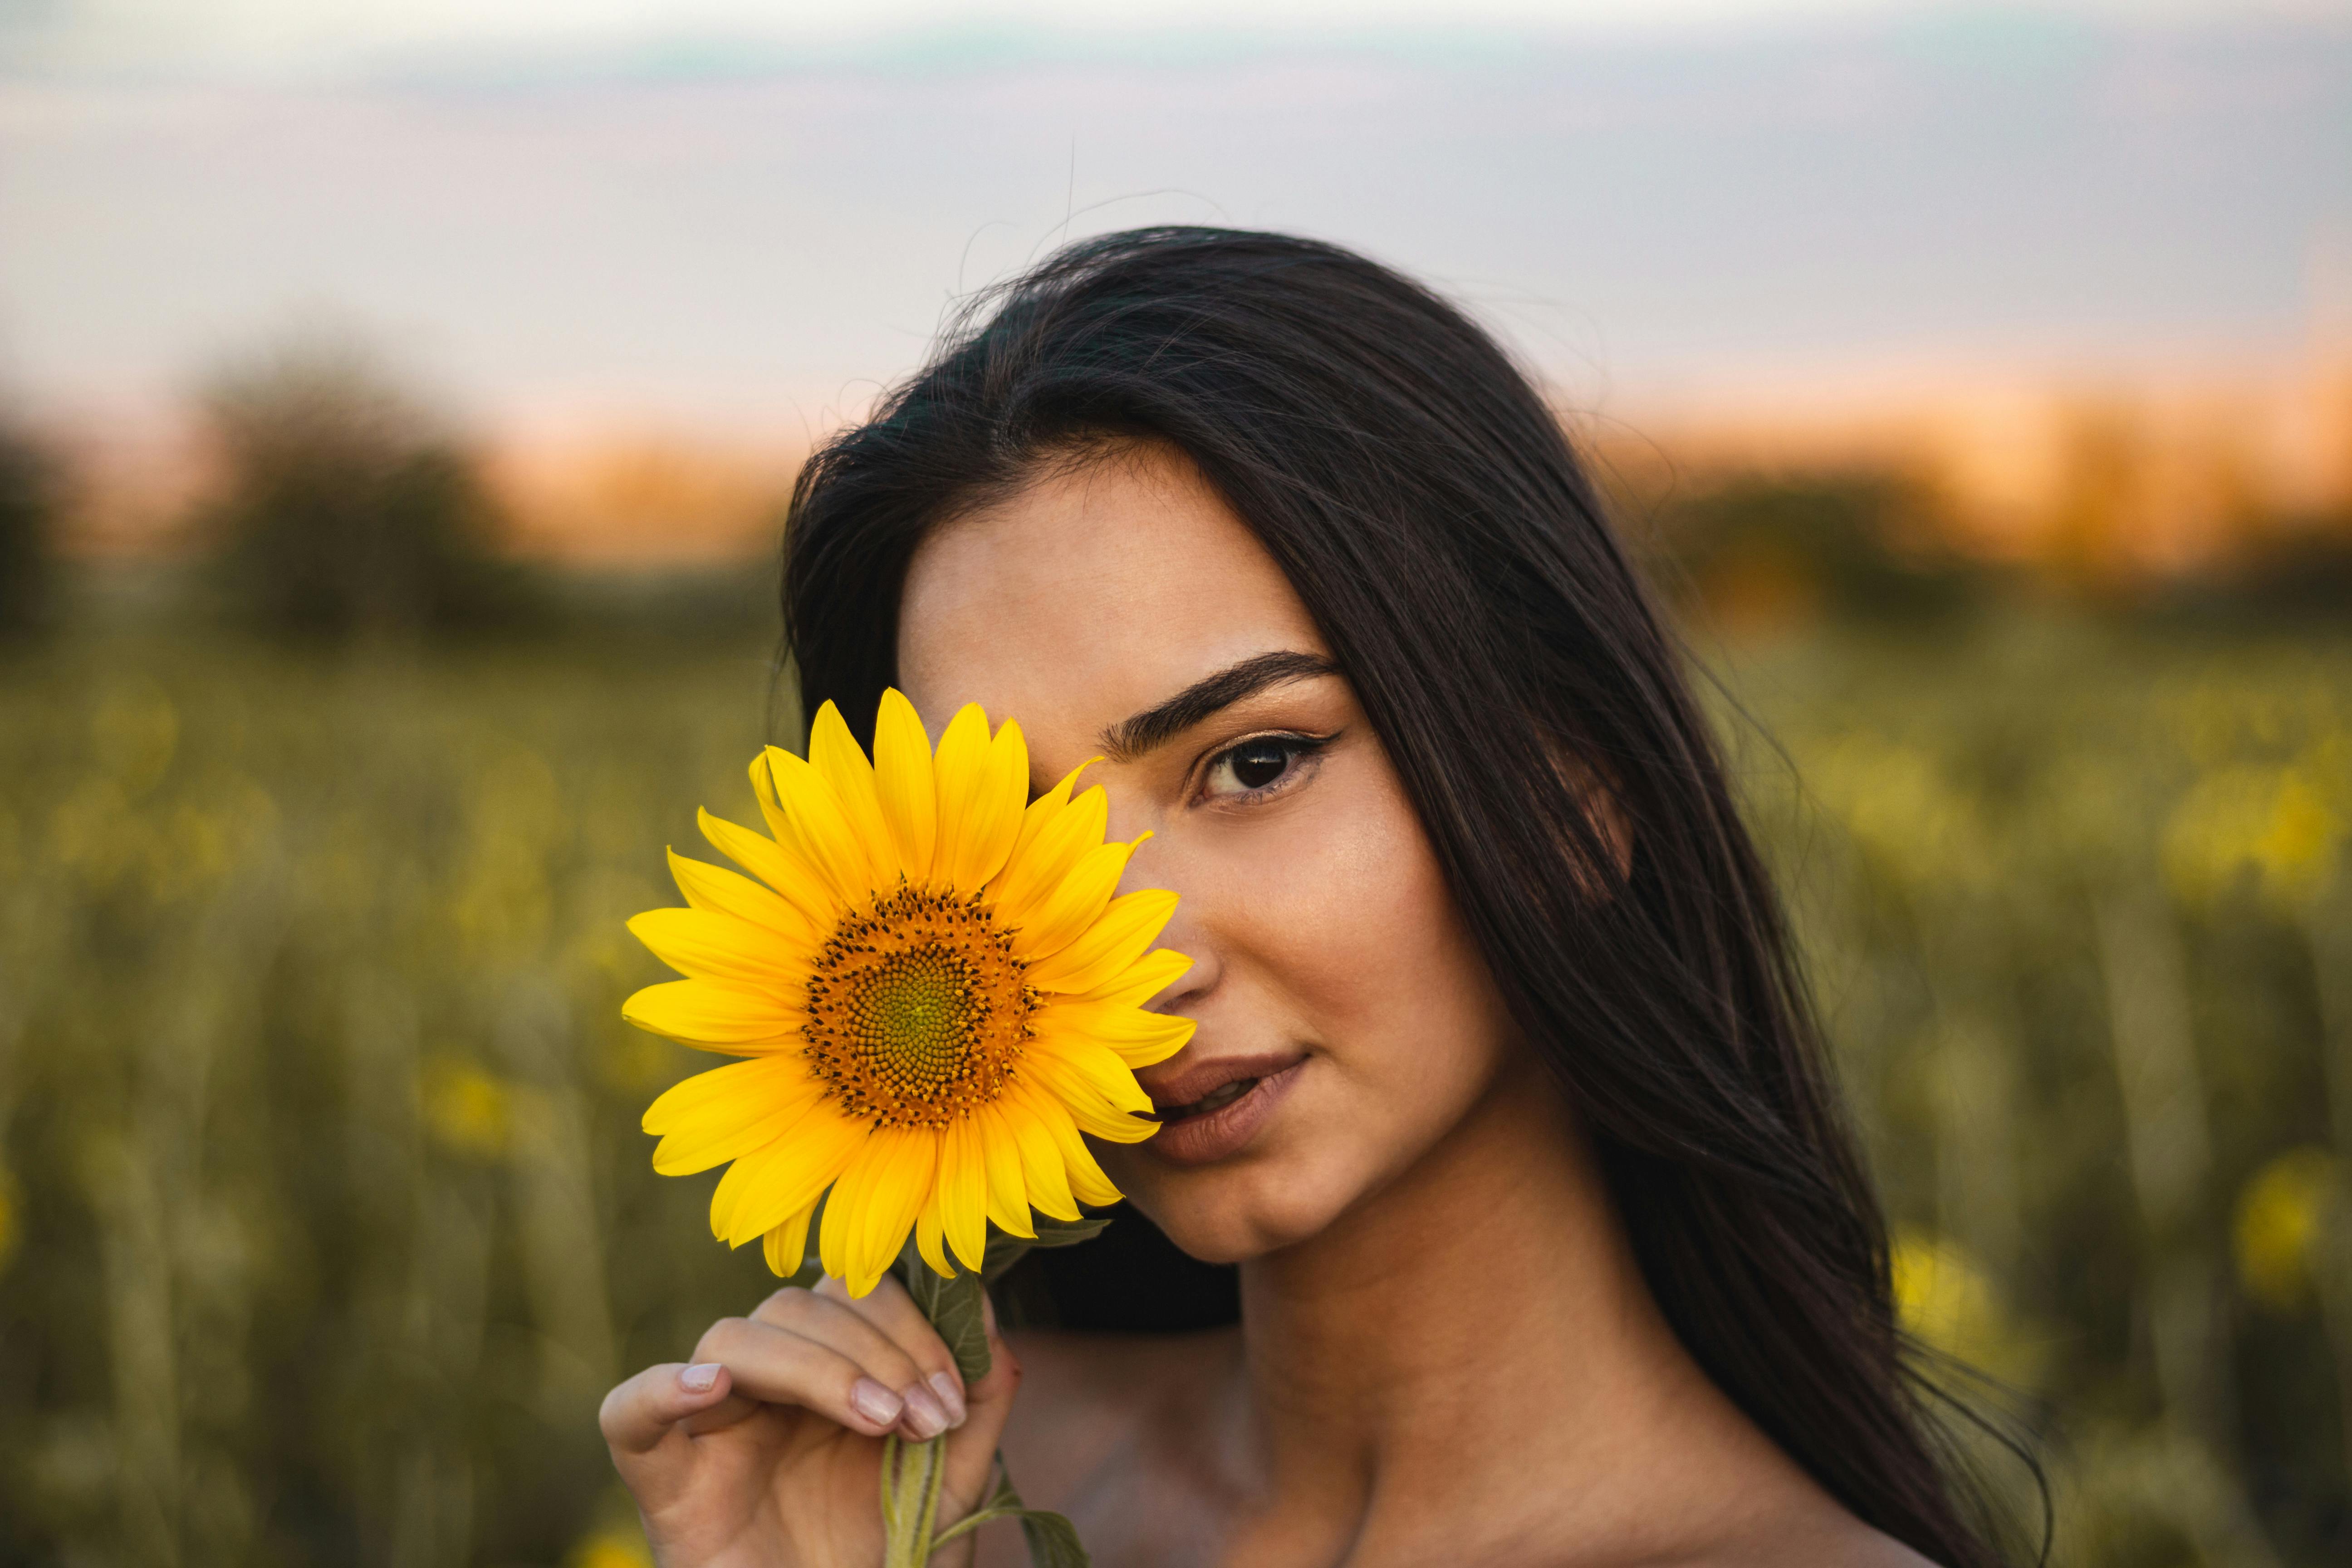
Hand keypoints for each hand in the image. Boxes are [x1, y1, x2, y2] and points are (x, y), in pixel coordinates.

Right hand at [600, 1275, 1021, 1567]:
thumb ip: (979, 1396)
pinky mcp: (663, 1483)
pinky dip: (660, 1389)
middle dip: (874, 1348)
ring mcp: (709, 1430)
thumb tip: (984, 1303)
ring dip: (813, 1365)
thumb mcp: (955, 1481)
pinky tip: (710, 1390)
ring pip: (731, 1338)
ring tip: (876, 1419)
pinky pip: (627, 1413)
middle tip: (922, 1415)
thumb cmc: (890, 1562)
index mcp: (826, 1374)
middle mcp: (763, 1388)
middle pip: (793, 1306)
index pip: (850, 1293)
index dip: (907, 1324)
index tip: (952, 1394)